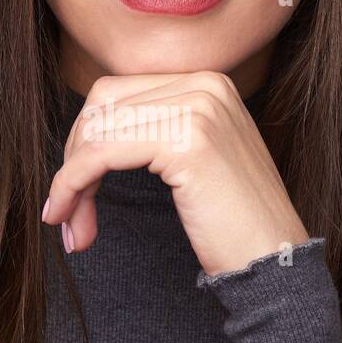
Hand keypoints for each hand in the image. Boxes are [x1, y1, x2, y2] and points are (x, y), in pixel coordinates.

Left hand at [41, 71, 311, 278]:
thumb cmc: (234, 223)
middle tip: (66, 212)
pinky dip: (73, 185)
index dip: (83, 141)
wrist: (274, 260)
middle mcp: (205, 84)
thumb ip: (155, 131)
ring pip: (96, 132)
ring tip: (72, 227)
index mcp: (208, 82)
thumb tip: (84, 133)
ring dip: (70, 182)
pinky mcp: (185, 141)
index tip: (73, 190)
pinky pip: (101, 155)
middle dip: (73, 159)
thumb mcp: (194, 159)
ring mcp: (197, 108)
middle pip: (101, 106)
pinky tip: (68, 217)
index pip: (116, 94)